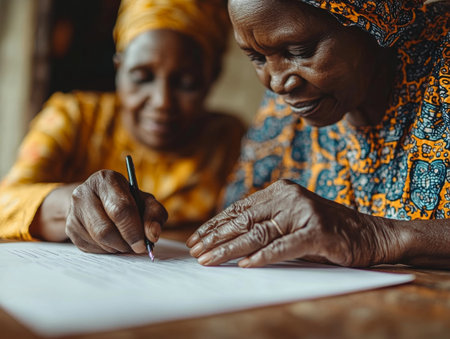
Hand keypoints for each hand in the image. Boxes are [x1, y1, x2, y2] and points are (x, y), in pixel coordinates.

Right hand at [66, 170, 167, 253]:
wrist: (99, 199)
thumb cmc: (127, 199)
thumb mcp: (145, 201)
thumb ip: (154, 215)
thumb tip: (153, 235)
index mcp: (107, 180)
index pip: (120, 209)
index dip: (133, 230)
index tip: (144, 244)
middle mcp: (85, 191)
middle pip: (106, 228)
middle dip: (125, 242)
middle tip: (138, 248)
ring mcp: (74, 210)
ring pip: (98, 240)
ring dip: (117, 247)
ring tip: (127, 242)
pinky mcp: (70, 226)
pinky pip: (91, 247)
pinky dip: (107, 250)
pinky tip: (113, 242)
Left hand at [187, 179, 402, 267]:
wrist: (370, 234)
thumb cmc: (326, 230)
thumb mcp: (291, 221)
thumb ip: (265, 223)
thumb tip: (228, 237)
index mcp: (280, 191)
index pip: (239, 209)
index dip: (215, 224)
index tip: (196, 238)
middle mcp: (289, 197)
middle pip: (244, 220)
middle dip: (215, 237)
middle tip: (194, 251)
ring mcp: (304, 213)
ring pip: (258, 234)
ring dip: (230, 249)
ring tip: (208, 260)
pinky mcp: (318, 231)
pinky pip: (284, 246)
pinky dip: (263, 256)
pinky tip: (244, 265)